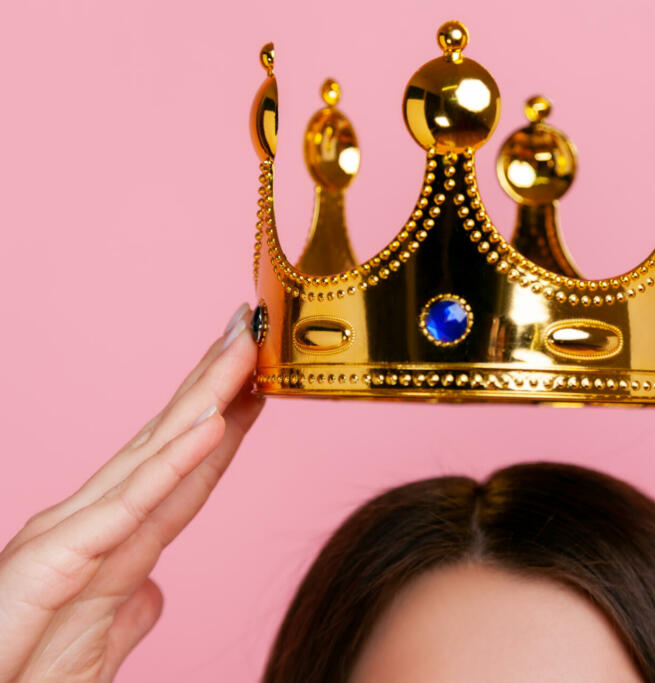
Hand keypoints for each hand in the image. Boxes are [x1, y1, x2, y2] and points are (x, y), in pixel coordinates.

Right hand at [0, 304, 262, 681]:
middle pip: (169, 442)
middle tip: (254, 327)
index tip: (258, 380)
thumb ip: (126, 609)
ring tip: (245, 348)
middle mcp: (88, 523)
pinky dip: (173, 464)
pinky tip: (213, 424)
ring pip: (154, 454)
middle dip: (215, 383)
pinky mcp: (53, 562)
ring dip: (206, 398)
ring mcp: (69, 536)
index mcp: (105, 540)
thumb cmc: (20, 679)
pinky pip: (128, 507)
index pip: (180, 470)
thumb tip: (153, 585)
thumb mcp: (93, 647)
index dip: (222, 422)